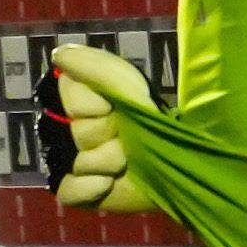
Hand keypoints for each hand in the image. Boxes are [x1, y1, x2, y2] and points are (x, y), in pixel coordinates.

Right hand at [41, 45, 159, 214]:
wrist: (186, 160)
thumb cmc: (158, 116)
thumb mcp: (133, 85)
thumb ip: (99, 68)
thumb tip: (59, 54)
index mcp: (80, 101)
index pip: (71, 95)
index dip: (96, 104)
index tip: (115, 106)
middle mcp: (70, 130)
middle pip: (80, 130)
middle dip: (111, 133)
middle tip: (131, 135)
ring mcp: (73, 163)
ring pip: (82, 162)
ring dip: (113, 161)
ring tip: (131, 160)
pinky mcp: (78, 192)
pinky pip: (69, 191)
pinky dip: (90, 188)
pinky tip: (109, 183)